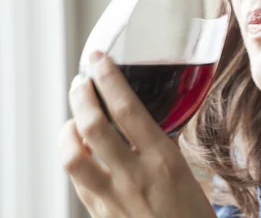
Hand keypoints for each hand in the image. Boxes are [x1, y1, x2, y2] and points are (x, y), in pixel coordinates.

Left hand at [58, 51, 215, 217]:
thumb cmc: (192, 214)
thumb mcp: (185, 172)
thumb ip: (162, 145)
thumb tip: (144, 117)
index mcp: (163, 160)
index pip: (127, 110)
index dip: (108, 79)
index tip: (98, 59)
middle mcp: (134, 177)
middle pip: (92, 127)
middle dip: (80, 96)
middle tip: (80, 82)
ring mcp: (112, 198)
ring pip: (72, 155)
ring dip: (67, 130)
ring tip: (74, 119)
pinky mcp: (98, 214)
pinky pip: (76, 180)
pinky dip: (73, 156)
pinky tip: (79, 150)